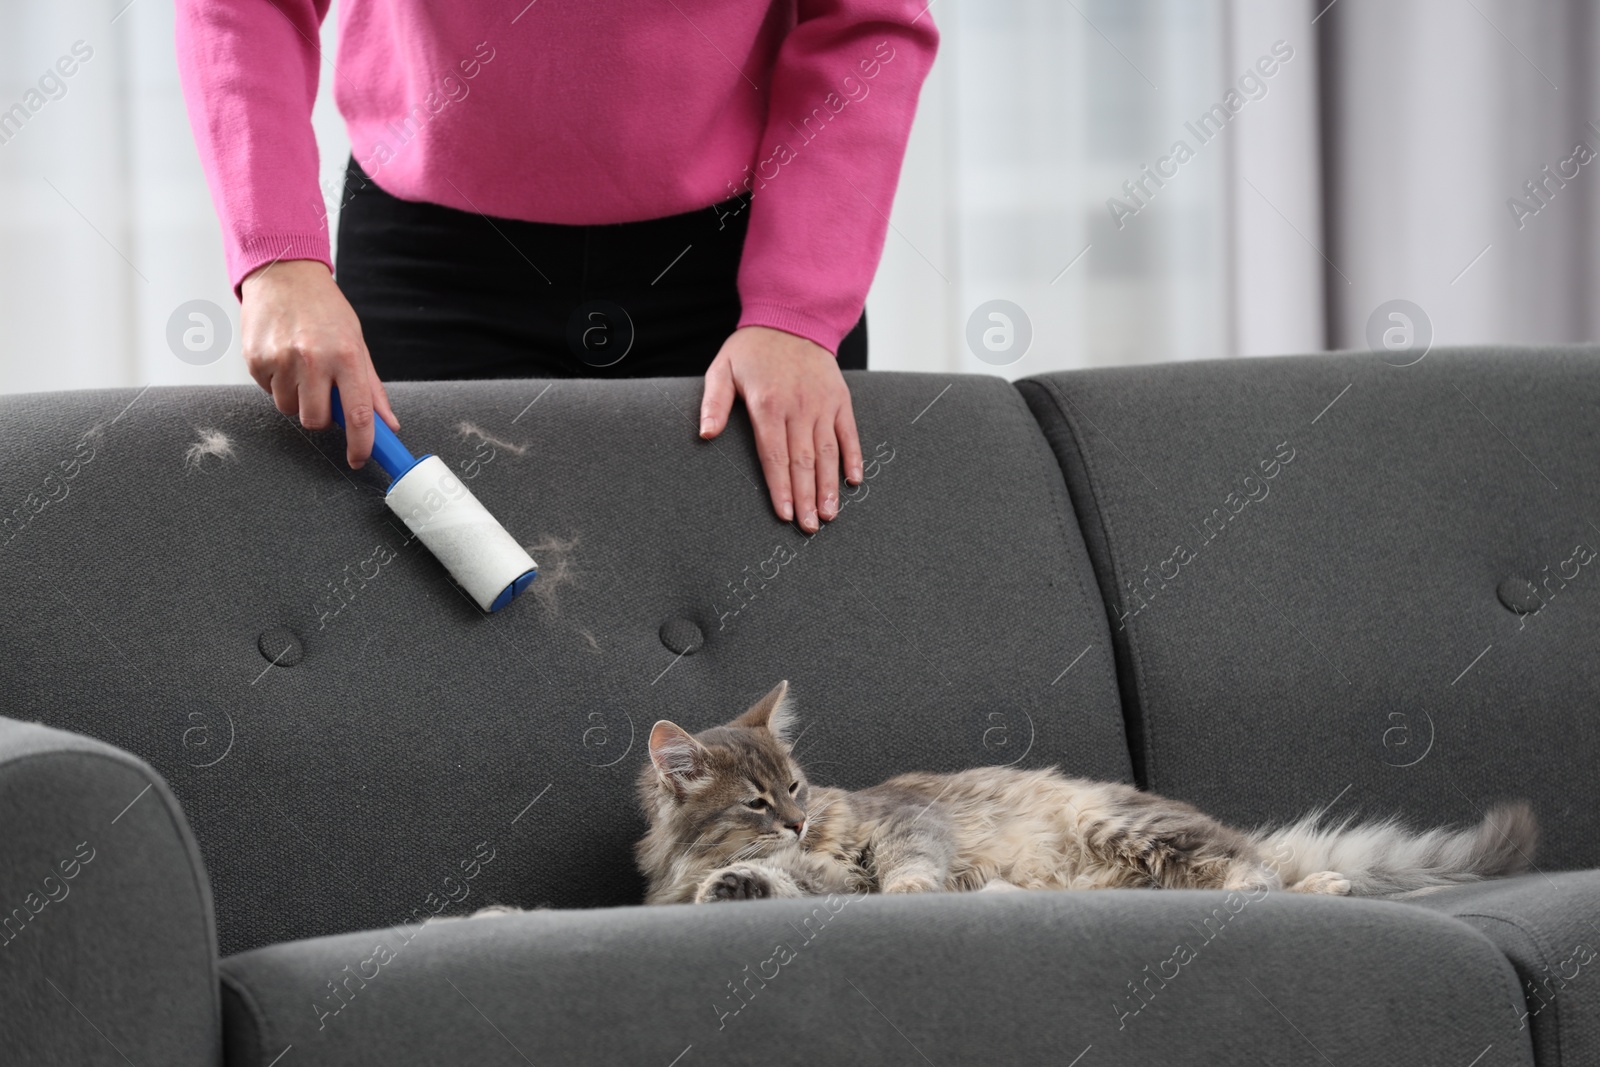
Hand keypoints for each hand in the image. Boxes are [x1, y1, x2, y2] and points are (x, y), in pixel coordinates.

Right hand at [240, 259, 398, 468]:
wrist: (285, 274)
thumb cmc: (325, 310)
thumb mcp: (357, 344)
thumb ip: (371, 388)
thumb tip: (388, 425)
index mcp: (346, 356)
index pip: (358, 414)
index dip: (361, 445)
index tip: (359, 459)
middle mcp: (313, 359)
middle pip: (316, 420)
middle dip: (321, 419)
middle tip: (323, 395)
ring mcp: (280, 359)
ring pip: (289, 409)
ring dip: (297, 399)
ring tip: (301, 368)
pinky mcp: (255, 359)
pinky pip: (268, 392)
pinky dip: (277, 384)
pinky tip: (282, 358)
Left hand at [699, 326, 862, 532]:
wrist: (791, 318)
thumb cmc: (752, 349)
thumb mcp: (722, 369)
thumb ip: (714, 403)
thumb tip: (706, 434)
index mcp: (768, 404)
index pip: (774, 456)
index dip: (781, 487)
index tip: (785, 514)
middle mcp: (798, 407)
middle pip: (803, 461)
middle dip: (807, 497)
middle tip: (809, 527)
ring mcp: (822, 404)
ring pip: (827, 453)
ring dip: (830, 486)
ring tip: (829, 515)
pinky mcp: (840, 400)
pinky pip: (849, 434)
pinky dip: (853, 458)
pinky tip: (853, 482)